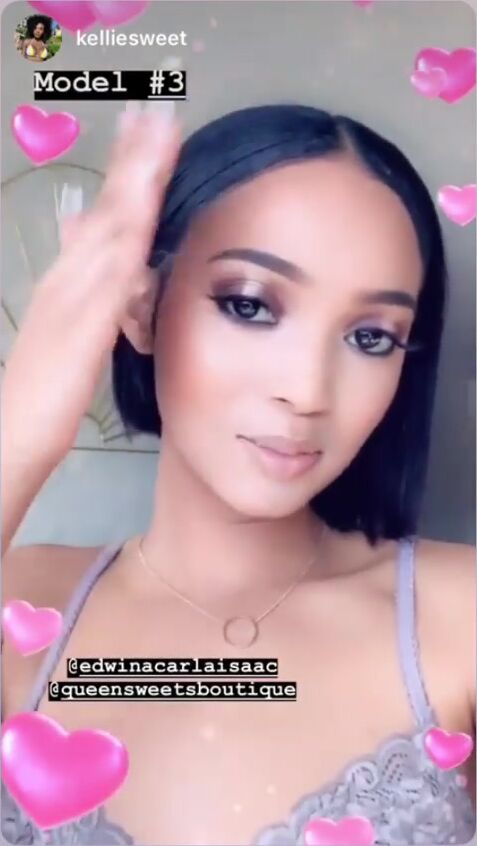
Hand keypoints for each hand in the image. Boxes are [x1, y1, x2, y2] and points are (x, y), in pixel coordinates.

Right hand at [2, 102, 180, 464]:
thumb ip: (78, 285)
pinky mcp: (82, 326)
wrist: (14, 427)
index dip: (126, 173)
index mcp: (69, 277)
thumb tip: (81, 237)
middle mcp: (70, 276)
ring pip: (109, 229)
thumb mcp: (63, 326)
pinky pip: (110, 277)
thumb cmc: (43, 383)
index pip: (103, 214)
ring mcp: (74, 296)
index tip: (148, 132)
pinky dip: (126, 240)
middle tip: (158, 113)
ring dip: (134, 183)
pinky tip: (143, 214)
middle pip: (107, 208)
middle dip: (133, 160)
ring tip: (157, 140)